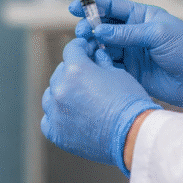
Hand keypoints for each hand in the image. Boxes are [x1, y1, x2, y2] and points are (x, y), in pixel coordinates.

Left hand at [41, 38, 160, 174]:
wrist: (133, 135)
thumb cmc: (130, 102)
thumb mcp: (118, 73)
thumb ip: (101, 62)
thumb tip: (95, 55)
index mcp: (75, 70)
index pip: (71, 49)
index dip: (80, 47)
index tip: (85, 49)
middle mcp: (60, 89)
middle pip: (60, 73)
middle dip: (72, 71)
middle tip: (86, 76)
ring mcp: (55, 112)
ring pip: (51, 95)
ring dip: (62, 93)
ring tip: (77, 97)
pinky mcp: (56, 132)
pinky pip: (49, 119)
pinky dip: (57, 115)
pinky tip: (70, 116)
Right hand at [70, 0, 182, 116]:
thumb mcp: (158, 34)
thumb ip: (127, 33)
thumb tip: (98, 31)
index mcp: (142, 16)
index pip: (111, 7)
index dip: (91, 6)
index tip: (74, 9)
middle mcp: (133, 33)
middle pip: (102, 27)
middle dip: (89, 28)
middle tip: (82, 34)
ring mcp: (131, 53)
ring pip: (102, 47)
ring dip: (92, 47)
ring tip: (88, 50)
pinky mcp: (129, 72)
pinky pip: (108, 66)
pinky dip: (100, 64)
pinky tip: (97, 65)